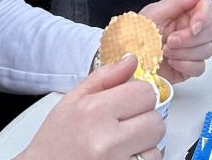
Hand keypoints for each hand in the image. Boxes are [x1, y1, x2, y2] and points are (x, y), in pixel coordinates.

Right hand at [17, 54, 162, 159]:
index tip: (128, 101)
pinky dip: (141, 159)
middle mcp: (108, 140)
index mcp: (95, 111)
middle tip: (124, 124)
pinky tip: (122, 155)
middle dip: (143, 119)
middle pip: (156, 121)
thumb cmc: (55, 140)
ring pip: (156, 146)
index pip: (145, 93)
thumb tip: (131, 60)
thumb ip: (105, 77)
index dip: (138, 95)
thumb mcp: (72, 100)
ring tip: (120, 143)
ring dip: (144, 143)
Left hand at [140, 0, 211, 83]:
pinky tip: (171, 62)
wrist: (127, 64)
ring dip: (184, 53)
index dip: (204, 16)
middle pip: (210, 30)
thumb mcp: (153, 14)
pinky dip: (185, 66)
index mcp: (181, 13)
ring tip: (166, 51)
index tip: (193, 26)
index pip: (206, 7)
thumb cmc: (134, 36)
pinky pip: (200, 67)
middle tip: (170, 41)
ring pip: (207, 49)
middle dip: (189, 38)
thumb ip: (178, 1)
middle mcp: (188, 29)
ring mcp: (190, 49)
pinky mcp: (188, 67)